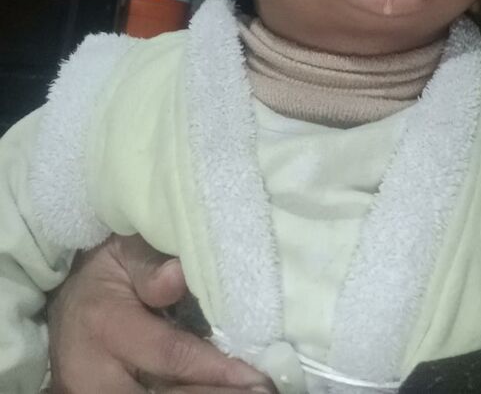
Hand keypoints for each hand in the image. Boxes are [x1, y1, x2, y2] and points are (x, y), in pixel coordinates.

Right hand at [47, 234, 273, 393]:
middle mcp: (96, 371)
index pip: (169, 354)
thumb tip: (178, 276)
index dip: (214, 368)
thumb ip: (149, 263)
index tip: (255, 376)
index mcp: (105, 323)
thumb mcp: (123, 251)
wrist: (68, 303)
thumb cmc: (106, 270)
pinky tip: (220, 392)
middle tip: (261, 393)